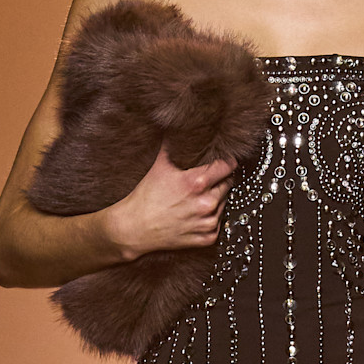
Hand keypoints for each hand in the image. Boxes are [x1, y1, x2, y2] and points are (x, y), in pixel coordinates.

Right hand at [104, 146, 234, 259]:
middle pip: (228, 183)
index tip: (224, 160)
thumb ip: (173, 145)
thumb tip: (179, 126)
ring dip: (216, 198)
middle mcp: (206, 203)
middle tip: (203, 181)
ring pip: (224, 202)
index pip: (227, 166)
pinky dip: (211, 217)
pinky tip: (196, 213)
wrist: (136, 228)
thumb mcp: (160, 165)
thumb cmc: (147, 198)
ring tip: (196, 197)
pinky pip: (218, 222)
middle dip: (219, 180)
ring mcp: (207, 222)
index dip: (226, 161)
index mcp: (196, 183)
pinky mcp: (207, 237)